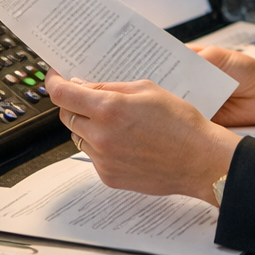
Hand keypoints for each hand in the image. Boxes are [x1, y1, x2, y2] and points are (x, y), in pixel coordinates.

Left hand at [46, 71, 238, 205]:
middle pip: (67, 116)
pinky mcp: (108, 177)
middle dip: (74, 103)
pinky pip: (92, 155)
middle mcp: (101, 136)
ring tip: (118, 121)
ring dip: (88, 125)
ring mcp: (103, 160)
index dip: (54, 82)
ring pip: (79, 136)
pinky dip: (101, 145)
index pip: (62, 95)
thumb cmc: (180, 123)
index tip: (55, 77)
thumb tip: (82, 86)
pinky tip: (126, 140)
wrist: (199, 160)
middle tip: (90, 96)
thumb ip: (109, 87)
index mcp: (109, 109)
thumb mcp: (146, 89)